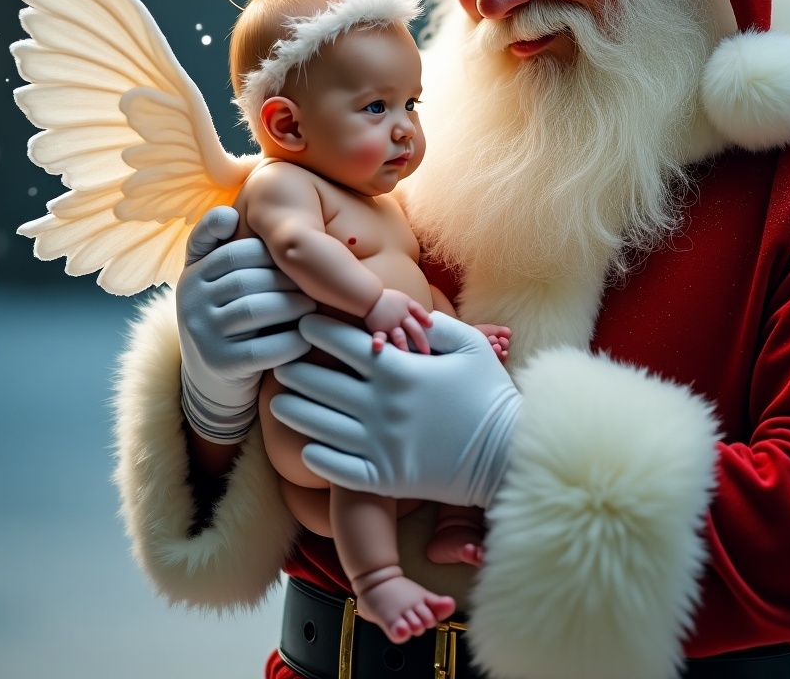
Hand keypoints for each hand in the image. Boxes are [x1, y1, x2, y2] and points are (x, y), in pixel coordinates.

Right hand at [177, 206, 315, 442]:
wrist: (215, 380)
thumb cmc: (234, 317)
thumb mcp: (223, 277)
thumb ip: (229, 243)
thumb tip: (228, 211)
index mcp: (194, 270)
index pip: (238, 249)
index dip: (274, 252)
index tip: (297, 259)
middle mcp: (190, 297)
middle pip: (249, 278)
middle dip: (288, 280)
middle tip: (316, 285)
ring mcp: (201, 332)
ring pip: (257, 309)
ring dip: (294, 306)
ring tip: (312, 307)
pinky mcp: (218, 363)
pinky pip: (264, 347)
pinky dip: (293, 341)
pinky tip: (308, 338)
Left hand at [269, 312, 520, 506]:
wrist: (509, 456)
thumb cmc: (490, 395)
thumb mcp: (470, 346)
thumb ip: (433, 323)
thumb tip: (399, 309)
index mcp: (400, 370)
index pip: (343, 342)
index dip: (316, 329)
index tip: (302, 322)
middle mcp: (383, 406)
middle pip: (319, 382)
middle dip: (293, 368)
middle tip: (281, 360)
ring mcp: (380, 445)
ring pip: (316, 424)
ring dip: (293, 409)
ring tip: (280, 400)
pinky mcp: (384, 479)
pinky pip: (334, 468)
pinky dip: (315, 455)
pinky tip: (307, 444)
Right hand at [364, 288, 433, 353]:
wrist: (367, 296)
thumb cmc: (387, 299)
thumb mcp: (405, 300)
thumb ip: (418, 311)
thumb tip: (431, 324)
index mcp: (407, 311)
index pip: (419, 315)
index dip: (426, 320)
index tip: (431, 327)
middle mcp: (400, 319)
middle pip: (414, 330)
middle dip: (421, 342)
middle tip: (426, 353)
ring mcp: (389, 325)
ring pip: (399, 336)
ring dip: (404, 345)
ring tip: (408, 354)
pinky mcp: (377, 329)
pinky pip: (378, 337)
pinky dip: (378, 342)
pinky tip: (378, 347)